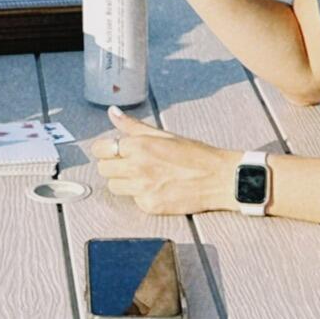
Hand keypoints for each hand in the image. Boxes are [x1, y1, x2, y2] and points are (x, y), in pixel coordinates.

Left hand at [92, 107, 231, 216]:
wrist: (218, 178)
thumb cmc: (194, 154)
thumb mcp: (164, 134)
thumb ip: (133, 126)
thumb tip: (113, 112)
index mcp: (138, 145)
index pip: (100, 149)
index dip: (105, 150)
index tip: (111, 151)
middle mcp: (136, 167)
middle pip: (103, 169)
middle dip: (113, 165)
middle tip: (130, 163)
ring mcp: (142, 188)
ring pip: (114, 187)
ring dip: (123, 181)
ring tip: (143, 176)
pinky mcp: (149, 205)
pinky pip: (133, 200)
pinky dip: (141, 195)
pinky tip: (157, 188)